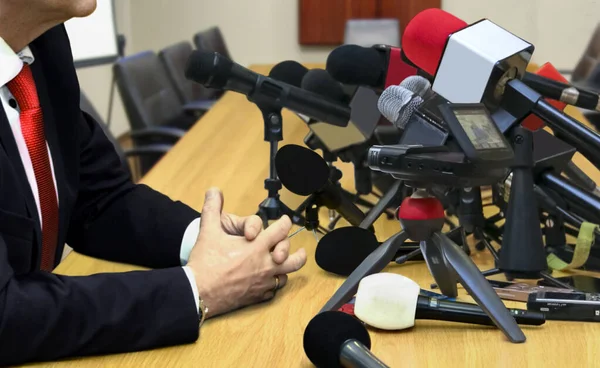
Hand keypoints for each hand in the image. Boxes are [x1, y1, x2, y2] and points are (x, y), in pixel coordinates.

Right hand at [187, 188, 306, 317]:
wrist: (197, 292)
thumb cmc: (205, 262)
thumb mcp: (208, 231)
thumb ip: (213, 208)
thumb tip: (213, 191)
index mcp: (257, 246)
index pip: (281, 231)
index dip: (285, 223)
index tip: (286, 222)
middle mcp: (265, 264)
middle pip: (293, 260)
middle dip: (300, 254)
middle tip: (301, 251)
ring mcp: (262, 282)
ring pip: (284, 277)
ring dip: (285, 270)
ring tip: (284, 267)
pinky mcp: (256, 297)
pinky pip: (272, 291)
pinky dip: (272, 285)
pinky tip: (267, 282)